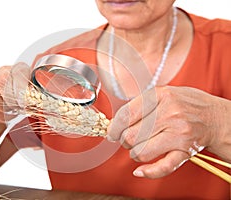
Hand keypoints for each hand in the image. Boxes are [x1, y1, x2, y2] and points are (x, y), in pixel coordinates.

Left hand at [107, 86, 229, 178]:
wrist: (215, 117)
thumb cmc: (186, 104)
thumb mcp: (164, 93)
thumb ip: (141, 104)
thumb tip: (115, 123)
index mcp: (160, 96)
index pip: (126, 114)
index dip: (114, 127)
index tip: (112, 133)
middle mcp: (170, 113)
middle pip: (130, 136)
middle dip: (124, 141)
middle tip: (128, 139)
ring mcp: (178, 133)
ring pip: (141, 152)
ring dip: (135, 153)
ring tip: (140, 147)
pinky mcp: (185, 150)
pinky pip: (162, 167)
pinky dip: (147, 172)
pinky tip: (140, 170)